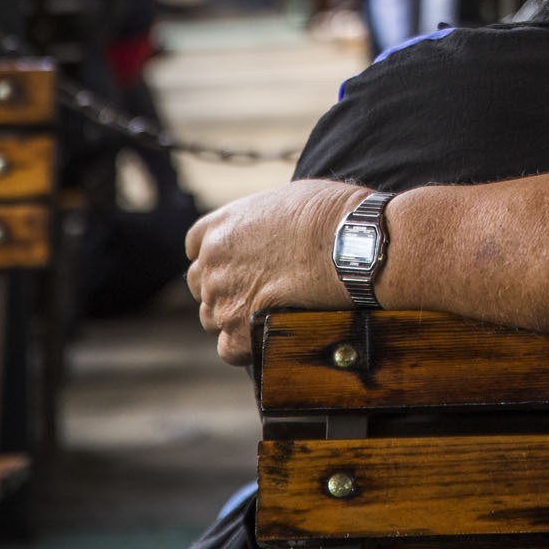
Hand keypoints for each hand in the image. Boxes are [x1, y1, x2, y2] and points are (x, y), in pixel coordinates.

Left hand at [185, 180, 370, 363]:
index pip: (197, 247)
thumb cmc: (331, 215)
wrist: (351, 244)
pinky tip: (268, 335)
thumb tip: (274, 230)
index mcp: (221, 226)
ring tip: (268, 313)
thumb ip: (263, 220)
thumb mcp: (287, 200)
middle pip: (202, 284)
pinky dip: (244, 346)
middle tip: (258, 290)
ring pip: (212, 318)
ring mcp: (224, 298)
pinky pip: (228, 348)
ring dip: (234, 316)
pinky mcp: (242, 329)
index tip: (238, 263)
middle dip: (225, 287)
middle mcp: (213, 262)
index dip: (219, 257)